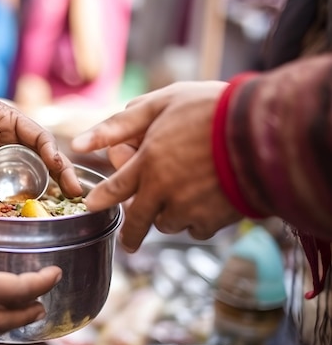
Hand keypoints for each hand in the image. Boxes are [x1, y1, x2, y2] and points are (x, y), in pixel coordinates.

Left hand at [0, 69, 82, 198]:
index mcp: (2, 117)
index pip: (35, 135)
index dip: (52, 153)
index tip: (63, 170)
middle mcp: (1, 137)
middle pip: (35, 158)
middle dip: (56, 175)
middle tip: (74, 195)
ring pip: (18, 175)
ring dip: (36, 190)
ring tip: (54, 209)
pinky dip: (7, 198)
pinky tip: (17, 214)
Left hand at [71, 81, 241, 251]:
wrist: (266, 130)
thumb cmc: (212, 109)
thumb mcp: (161, 103)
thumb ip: (118, 125)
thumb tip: (79, 144)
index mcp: (147, 162)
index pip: (114, 190)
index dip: (101, 200)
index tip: (93, 207)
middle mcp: (163, 191)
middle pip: (139, 221)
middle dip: (132, 233)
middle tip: (131, 241)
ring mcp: (189, 208)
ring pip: (168, 224)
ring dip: (169, 215)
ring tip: (183, 197)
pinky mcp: (214, 220)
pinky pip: (196, 229)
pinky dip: (197, 221)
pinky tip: (206, 203)